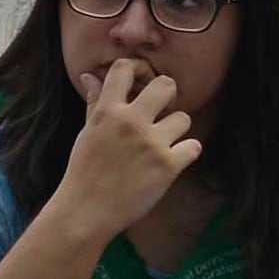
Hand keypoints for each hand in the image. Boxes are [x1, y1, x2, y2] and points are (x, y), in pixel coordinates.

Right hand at [51, 54, 204, 237]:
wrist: (87, 210)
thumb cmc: (84, 170)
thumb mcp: (87, 132)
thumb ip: (95, 103)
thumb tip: (90, 77)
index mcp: (107, 111)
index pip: (125, 68)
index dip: (137, 69)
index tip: (140, 82)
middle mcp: (131, 122)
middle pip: (166, 85)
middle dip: (167, 95)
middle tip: (160, 111)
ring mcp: (152, 143)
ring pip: (184, 118)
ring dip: (176, 130)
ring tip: (161, 144)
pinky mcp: (169, 166)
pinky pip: (194, 147)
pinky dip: (185, 154)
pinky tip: (170, 161)